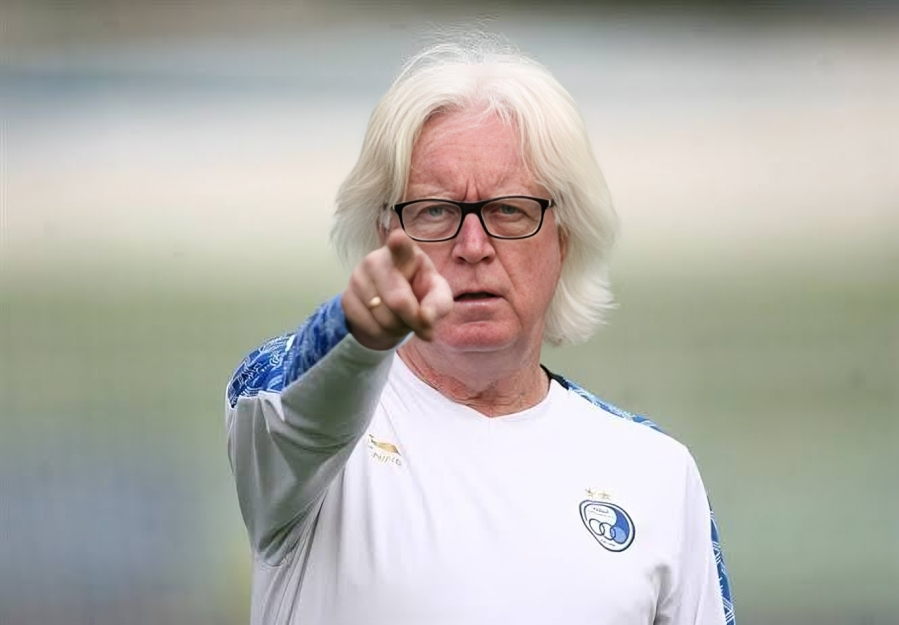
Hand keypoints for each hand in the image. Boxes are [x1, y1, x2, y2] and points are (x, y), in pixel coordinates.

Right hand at [342, 229, 453, 350]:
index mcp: (404, 253)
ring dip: (397, 327)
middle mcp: (376, 260)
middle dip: (412, 318)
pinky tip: (384, 324)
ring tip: (400, 318)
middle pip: (397, 300)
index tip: (397, 239)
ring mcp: (357, 278)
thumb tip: (425, 319)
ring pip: (383, 318)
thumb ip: (437, 305)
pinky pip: (368, 327)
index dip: (398, 244)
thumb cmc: (418, 294)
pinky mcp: (346, 298)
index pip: (399, 246)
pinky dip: (381, 334)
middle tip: (418, 319)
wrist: (391, 310)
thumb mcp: (437, 298)